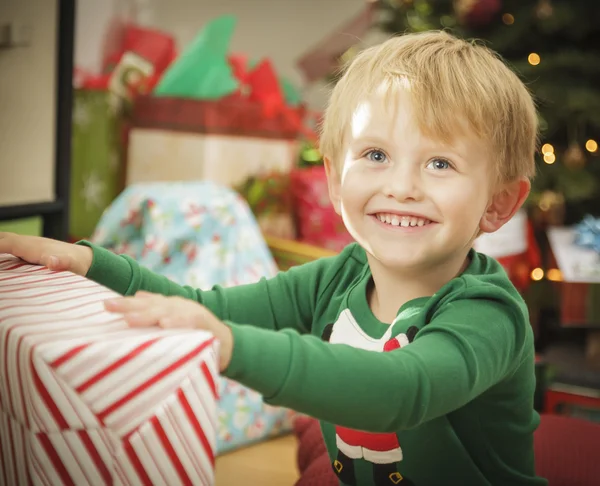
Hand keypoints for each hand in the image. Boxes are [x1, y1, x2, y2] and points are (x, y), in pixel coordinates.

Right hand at [0, 232, 92, 275]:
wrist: (86, 259)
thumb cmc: (77, 263)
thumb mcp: (70, 264)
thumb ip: (62, 263)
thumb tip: (53, 261)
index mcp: (32, 246)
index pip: (4, 244)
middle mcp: (28, 243)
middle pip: (2, 239)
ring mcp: (28, 247)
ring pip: (4, 243)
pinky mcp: (29, 253)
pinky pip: (8, 250)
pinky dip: (1, 251)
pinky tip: (3, 264)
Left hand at [104, 291, 233, 371]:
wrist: (228, 342)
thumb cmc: (197, 332)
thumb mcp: (175, 318)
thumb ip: (157, 307)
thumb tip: (136, 296)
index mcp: (170, 306)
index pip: (145, 302)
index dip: (126, 303)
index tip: (104, 304)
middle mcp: (179, 306)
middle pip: (151, 304)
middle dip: (129, 305)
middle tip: (108, 306)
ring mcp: (191, 314)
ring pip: (167, 313)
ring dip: (148, 315)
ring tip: (129, 319)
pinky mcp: (204, 325)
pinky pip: (189, 324)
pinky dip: (177, 323)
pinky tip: (165, 325)